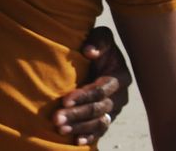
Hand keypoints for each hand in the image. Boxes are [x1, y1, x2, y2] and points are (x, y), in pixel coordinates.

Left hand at [52, 26, 132, 145]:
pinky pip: (100, 131)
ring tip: (60, 130)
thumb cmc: (97, 45)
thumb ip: (98, 41)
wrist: (98, 57)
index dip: (84, 96)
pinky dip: (89, 137)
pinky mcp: (107, 118)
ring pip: (99, 122)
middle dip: (77, 114)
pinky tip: (76, 142)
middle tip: (56, 119)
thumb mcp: (101, 36)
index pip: (101, 90)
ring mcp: (114, 109)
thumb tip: (89, 52)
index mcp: (119, 77)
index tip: (65, 100)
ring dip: (80, 127)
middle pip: (98, 109)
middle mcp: (119, 96)